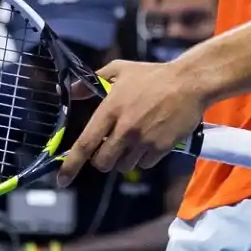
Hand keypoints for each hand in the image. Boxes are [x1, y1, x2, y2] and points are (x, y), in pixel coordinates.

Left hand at [56, 59, 210, 182]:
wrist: (189, 83)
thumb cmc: (153, 75)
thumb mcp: (119, 70)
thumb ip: (92, 81)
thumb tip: (72, 91)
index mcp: (111, 110)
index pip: (85, 144)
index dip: (71, 165)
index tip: (62, 180)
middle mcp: (125, 129)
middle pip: (103, 162)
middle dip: (102, 159)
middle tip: (108, 147)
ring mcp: (144, 140)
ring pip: (123, 165)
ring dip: (123, 158)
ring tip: (132, 139)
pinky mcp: (161, 148)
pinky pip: (144, 164)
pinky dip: (142, 158)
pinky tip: (148, 141)